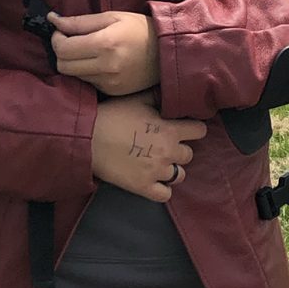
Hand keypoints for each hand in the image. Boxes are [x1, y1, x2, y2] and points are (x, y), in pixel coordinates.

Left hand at [49, 10, 158, 95]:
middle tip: (71, 41)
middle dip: (62, 52)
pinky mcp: (112, 91)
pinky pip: (88, 82)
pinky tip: (100, 62)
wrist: (167, 51)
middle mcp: (106, 66)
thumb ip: (80, 21)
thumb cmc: (141, 29)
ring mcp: (109, 82)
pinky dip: (88, 72)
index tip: (61, 31)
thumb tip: (53, 20)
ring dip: (74, 62)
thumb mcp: (112, 17)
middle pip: (63, 65)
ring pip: (74, 75)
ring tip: (88, 51)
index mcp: (105, 44)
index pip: (63, 49)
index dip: (56, 38)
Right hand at [91, 92, 206, 201]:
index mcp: (170, 130)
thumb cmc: (113, 115)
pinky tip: (155, 181)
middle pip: (189, 155)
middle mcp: (167, 152)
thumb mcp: (138, 99)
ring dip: (172, 169)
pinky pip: (165, 195)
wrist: (89, 138)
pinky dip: (163, 189)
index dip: (194, 129)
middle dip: (180, 150)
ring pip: (180, 175)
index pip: (199, 131)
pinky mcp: (143, 187)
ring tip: (159, 163)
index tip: (186, 129)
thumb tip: (171, 92)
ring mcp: (156, 171)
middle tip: (166, 146)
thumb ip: (158, 97)